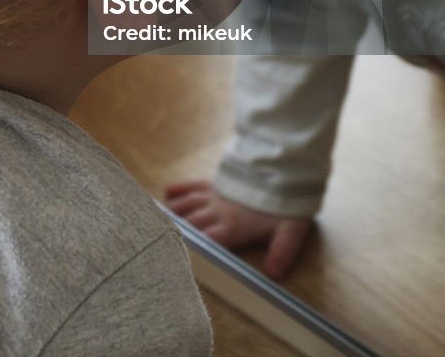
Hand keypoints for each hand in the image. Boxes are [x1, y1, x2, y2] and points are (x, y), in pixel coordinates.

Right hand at [165, 179, 311, 279]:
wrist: (283, 169)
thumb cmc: (286, 204)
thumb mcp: (291, 230)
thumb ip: (282, 251)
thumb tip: (274, 274)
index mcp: (233, 226)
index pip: (207, 241)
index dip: (191, 250)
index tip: (173, 256)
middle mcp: (219, 211)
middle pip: (192, 224)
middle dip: (175, 232)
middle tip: (154, 239)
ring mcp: (215, 195)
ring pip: (188, 205)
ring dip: (173, 213)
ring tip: (154, 220)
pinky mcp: (216, 183)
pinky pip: (194, 185)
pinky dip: (180, 188)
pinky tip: (168, 192)